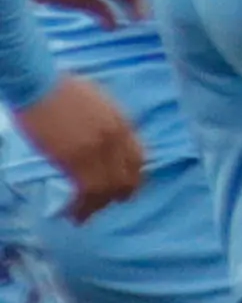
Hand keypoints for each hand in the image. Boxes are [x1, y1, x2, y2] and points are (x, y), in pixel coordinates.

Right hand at [12, 79, 142, 219]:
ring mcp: (97, 150)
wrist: (40, 85)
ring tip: (83, 217)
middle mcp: (117, 139)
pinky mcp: (74, 159)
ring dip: (97, 206)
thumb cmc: (62, 89)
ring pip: (108, 189)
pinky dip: (82, 206)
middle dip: (119, 195)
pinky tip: (73, 214)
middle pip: (128, 177)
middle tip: (105, 205)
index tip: (125, 188)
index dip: (133, 177)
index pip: (139, 158)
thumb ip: (108, 124)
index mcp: (123, 123)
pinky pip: (87, 191)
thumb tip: (105, 142)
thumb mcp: (99, 104)